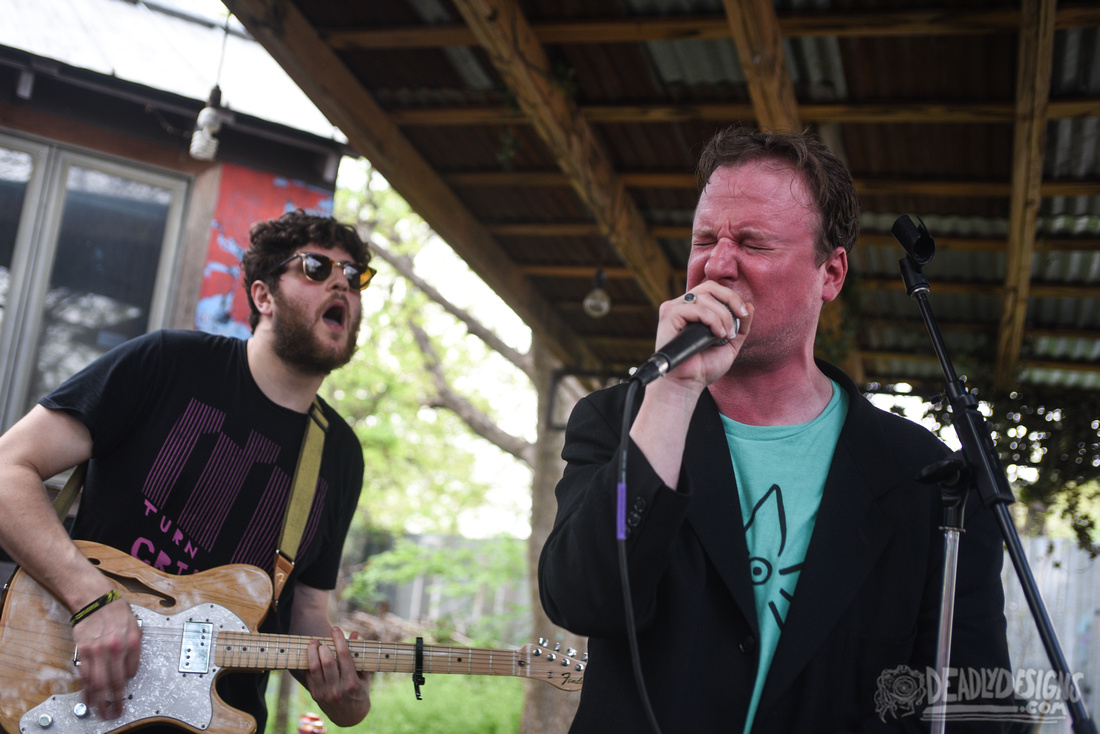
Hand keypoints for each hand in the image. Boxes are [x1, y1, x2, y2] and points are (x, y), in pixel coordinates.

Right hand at [72, 595, 141, 719]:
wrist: (95, 598)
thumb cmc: (116, 611)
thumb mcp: (135, 626)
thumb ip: (134, 648)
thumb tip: (130, 669)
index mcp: (133, 641)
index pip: (132, 671)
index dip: (127, 683)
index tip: (124, 691)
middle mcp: (117, 648)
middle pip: (115, 682)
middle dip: (116, 701)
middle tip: (116, 712)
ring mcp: (99, 650)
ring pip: (99, 682)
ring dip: (100, 700)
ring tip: (101, 711)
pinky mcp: (84, 651)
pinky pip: (86, 675)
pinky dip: (87, 689)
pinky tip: (88, 698)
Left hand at [305, 627, 370, 725]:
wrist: (350, 717)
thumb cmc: (359, 692)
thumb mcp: (363, 675)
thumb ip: (358, 655)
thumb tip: (354, 633)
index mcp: (352, 682)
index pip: (344, 656)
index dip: (339, 640)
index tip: (336, 629)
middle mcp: (337, 689)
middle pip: (327, 661)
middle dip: (323, 646)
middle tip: (321, 639)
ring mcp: (324, 693)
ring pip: (314, 668)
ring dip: (312, 652)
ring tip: (314, 644)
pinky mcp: (315, 695)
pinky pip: (309, 675)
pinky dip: (309, 663)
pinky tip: (312, 656)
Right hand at [651, 282, 751, 390]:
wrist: (688, 383)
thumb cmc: (705, 366)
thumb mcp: (730, 344)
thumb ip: (740, 325)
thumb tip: (750, 305)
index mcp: (695, 309)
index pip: (714, 289)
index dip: (732, 297)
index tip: (744, 314)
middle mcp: (683, 305)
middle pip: (709, 287)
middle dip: (730, 299)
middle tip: (740, 316)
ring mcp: (674, 309)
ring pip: (704, 297)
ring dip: (722, 316)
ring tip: (726, 334)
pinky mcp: (668, 316)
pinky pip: (695, 309)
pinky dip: (711, 320)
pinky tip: (716, 334)